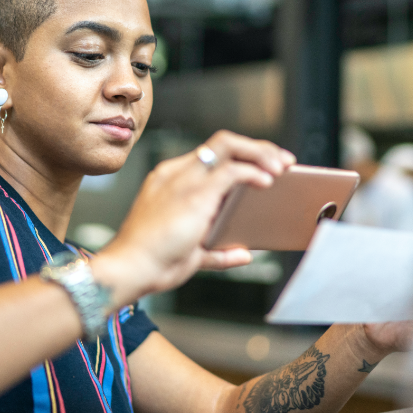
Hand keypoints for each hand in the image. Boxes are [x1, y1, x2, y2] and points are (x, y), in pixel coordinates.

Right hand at [91, 131, 294, 304]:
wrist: (129, 270)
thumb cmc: (152, 262)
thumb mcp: (192, 254)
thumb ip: (219, 252)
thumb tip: (244, 253)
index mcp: (171, 181)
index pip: (212, 154)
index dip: (243, 156)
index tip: (267, 167)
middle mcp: (176, 172)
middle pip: (224, 142)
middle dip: (258, 148)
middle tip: (283, 161)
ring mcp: (184, 179)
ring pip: (229, 146)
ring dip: (261, 154)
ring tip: (282, 167)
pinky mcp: (194, 192)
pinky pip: (231, 170)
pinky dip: (254, 172)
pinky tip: (268, 182)